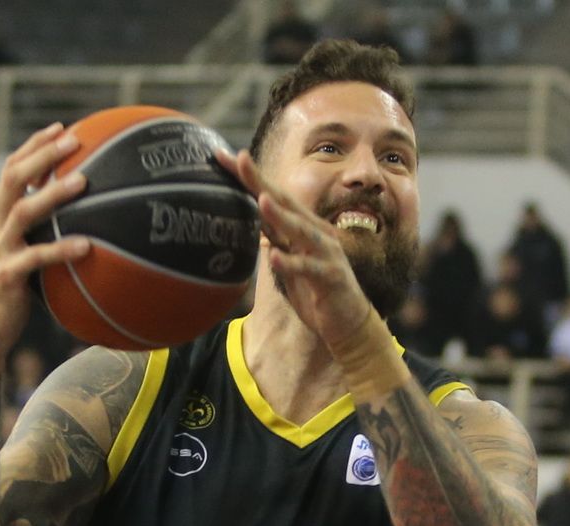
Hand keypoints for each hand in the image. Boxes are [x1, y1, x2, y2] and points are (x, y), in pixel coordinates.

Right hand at [0, 123, 91, 374]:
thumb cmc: (9, 294)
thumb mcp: (21, 257)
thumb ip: (41, 236)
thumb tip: (85, 223)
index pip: (10, 171)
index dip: (33, 147)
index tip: (60, 129)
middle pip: (12, 178)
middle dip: (41, 156)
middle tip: (73, 140)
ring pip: (23, 211)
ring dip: (53, 194)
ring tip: (83, 181)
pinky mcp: (6, 277)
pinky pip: (36, 259)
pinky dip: (61, 250)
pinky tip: (87, 246)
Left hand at [215, 149, 383, 364]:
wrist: (349, 325)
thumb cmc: (316, 292)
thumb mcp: (288, 262)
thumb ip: (274, 239)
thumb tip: (248, 220)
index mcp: (302, 228)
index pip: (270, 197)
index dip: (248, 177)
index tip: (220, 156)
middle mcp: (315, 234)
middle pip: (284, 203)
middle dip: (261, 182)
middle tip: (238, 159)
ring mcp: (326, 254)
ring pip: (301, 231)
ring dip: (281, 216)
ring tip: (260, 200)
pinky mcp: (331, 278)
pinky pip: (309, 269)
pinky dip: (292, 263)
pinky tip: (276, 257)